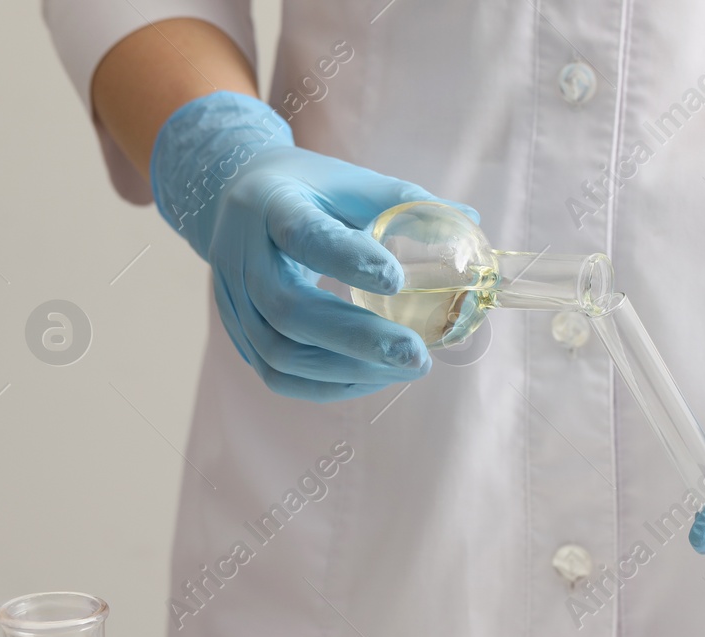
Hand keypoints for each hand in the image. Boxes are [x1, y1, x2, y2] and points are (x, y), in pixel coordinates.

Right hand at [149, 91, 476, 400]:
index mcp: (269, 205)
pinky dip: (330, 386)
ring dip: (349, 369)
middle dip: (357, 338)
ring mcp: (233, 303)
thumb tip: (471, 220)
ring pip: (281, 354)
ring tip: (408, 366)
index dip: (347, 260)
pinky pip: (279, 377)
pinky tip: (375, 377)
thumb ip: (404, 200)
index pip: (302, 235)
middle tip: (417, 354)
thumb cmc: (309, 191)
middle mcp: (240, 257)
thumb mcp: (348, 181)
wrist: (236, 198)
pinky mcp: (239, 336)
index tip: (397, 279)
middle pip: (289, 310)